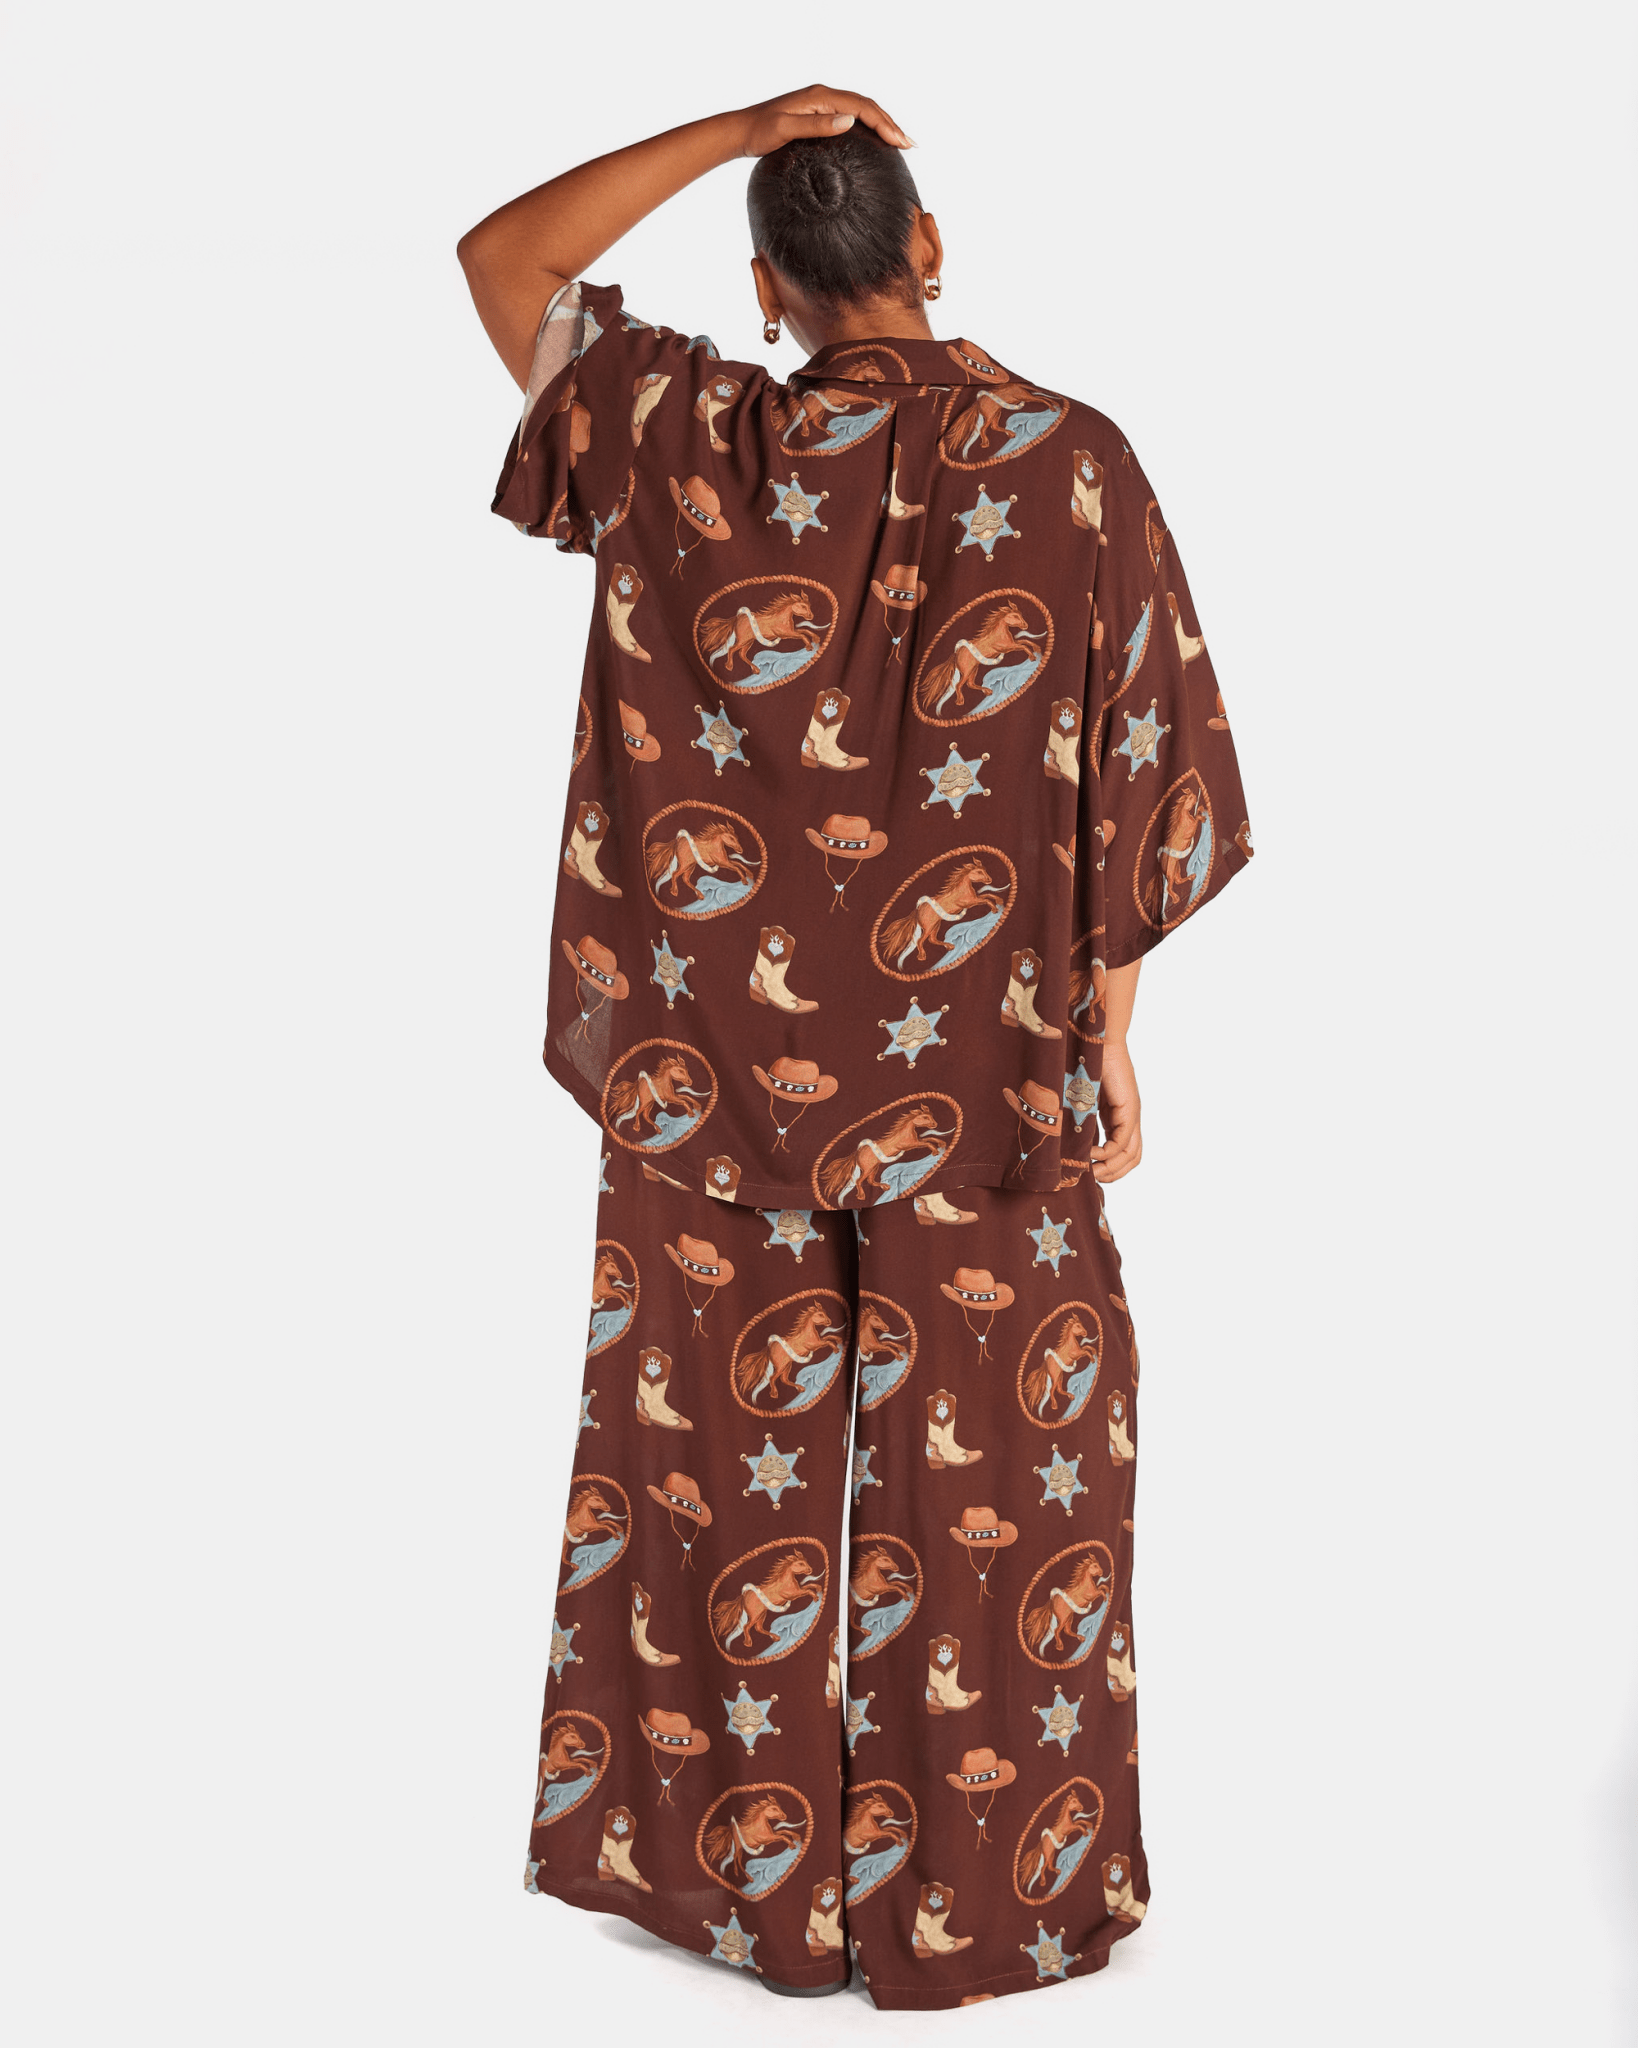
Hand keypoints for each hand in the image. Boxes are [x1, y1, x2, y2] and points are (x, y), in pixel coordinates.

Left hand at [736, 86, 913, 158]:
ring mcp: (821, 104)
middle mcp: (824, 96)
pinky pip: (851, 116)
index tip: (901, 142)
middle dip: (890, 123)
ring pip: (861, 110)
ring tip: (900, 141)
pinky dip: (868, 126)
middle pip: (866, 105)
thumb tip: (849, 121)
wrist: (740, 131)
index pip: (861, 107)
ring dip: (882, 124)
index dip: (884, 124)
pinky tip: (874, 139)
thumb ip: (817, 125)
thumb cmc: (759, 132)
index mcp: (820, 97)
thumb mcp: (786, 130)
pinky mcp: (817, 114)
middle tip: (909, 144)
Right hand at [1089, 1041, 1142, 1182]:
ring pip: (1132, 1153)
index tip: (1090, 1172)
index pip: (1124, 1151)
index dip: (1111, 1167)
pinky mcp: (1128, 1107)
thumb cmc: (1083, 1063)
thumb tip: (1065, 1140)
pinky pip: (1123, 1139)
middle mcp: (1129, 1117)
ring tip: (1093, 1172)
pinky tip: (1091, 1153)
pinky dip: (1108, 1152)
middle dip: (1114, 1174)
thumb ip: (1079, 1118)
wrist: (1094, 1039)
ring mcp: (1132, 1113)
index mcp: (1119, 1115)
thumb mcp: (1080, 1099)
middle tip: (1094, 1179)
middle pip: (1133, 1157)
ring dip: (1113, 1168)